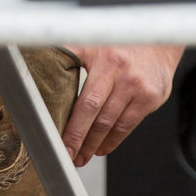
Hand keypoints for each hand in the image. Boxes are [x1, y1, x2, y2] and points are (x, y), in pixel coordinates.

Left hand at [59, 44, 182, 164]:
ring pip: (113, 124)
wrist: (154, 38)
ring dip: (96, 144)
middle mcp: (124, 76)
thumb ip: (68, 52)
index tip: (63, 145)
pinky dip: (113, 139)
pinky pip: (128, 125)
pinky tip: (102, 147)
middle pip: (99, 117)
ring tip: (83, 155)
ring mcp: (139, 89)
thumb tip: (41, 60)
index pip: (87, 103)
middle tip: (70, 157)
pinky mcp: (151, 98)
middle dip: (82, 141)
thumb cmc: (118, 43)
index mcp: (106, 62)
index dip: (74, 128)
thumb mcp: (92, 42)